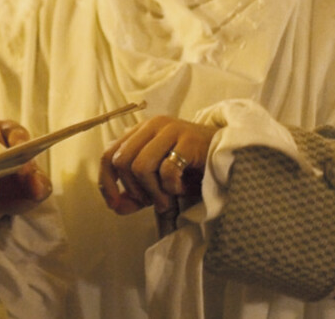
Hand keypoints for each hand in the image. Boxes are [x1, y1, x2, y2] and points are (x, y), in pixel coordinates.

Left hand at [99, 115, 215, 220]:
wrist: (228, 157)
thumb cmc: (190, 170)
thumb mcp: (157, 184)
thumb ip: (135, 195)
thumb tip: (115, 207)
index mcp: (139, 132)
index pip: (108, 154)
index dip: (106, 182)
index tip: (113, 204)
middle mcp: (151, 126)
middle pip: (122, 161)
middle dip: (133, 189)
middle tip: (151, 202)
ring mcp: (170, 130)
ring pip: (140, 166)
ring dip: (152, 191)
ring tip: (166, 200)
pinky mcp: (188, 139)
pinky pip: (167, 170)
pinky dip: (171, 187)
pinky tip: (181, 189)